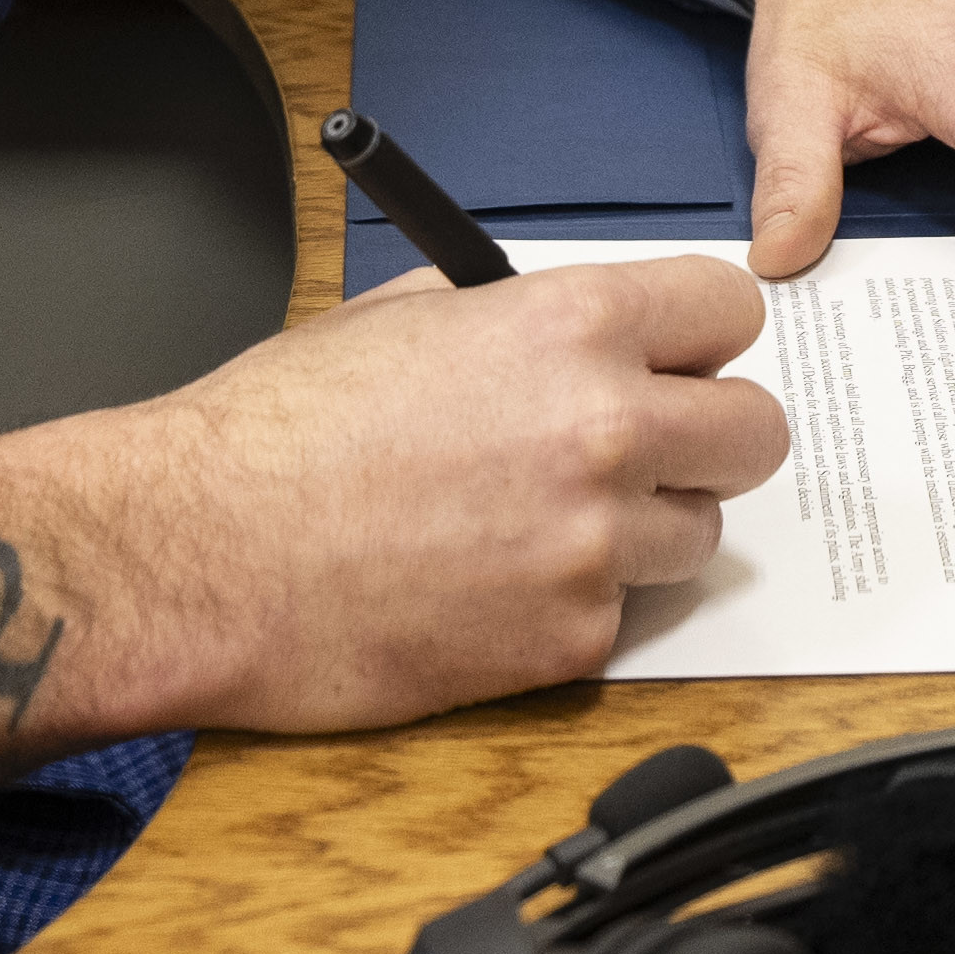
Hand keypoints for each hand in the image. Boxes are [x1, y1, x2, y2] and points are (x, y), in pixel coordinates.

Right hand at [0, 254, 787, 783]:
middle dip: (706, 438)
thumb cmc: (272, 435)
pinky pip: (620, 618)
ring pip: (699, 535)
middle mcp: (604, 430)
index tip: (677, 360)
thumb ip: (517, 314)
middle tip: (644, 451)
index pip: (730, 310)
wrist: (197, 555)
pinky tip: (487, 588)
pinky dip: (571, 606)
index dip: (699, 338)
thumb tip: (579, 324)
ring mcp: (592, 545)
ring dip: (642, 530)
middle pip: (756, 433)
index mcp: (569, 326)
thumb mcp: (400, 316)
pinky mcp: (568, 643)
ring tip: (539, 526)